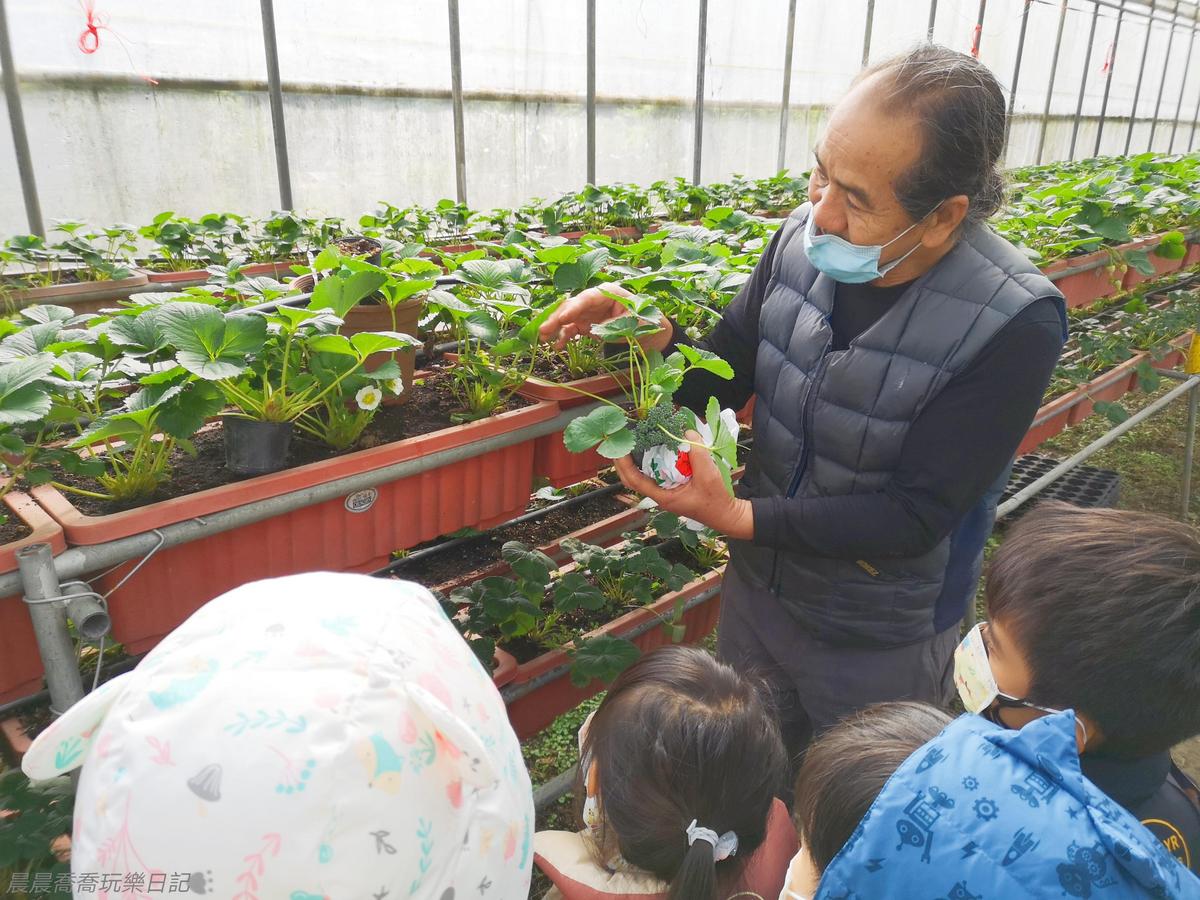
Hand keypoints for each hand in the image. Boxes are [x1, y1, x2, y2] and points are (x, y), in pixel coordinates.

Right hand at [538, 282, 672, 351]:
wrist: (648, 332)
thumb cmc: (643, 321)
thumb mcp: (632, 323)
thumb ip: (612, 325)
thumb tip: (593, 331)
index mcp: (607, 292)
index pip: (586, 298)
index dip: (574, 308)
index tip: (563, 318)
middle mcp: (593, 300)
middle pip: (571, 306)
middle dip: (557, 318)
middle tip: (544, 330)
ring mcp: (588, 312)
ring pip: (567, 317)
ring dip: (554, 327)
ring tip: (543, 338)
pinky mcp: (585, 324)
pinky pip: (571, 329)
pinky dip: (563, 337)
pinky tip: (557, 346)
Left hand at [613, 431, 753, 539]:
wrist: (726, 514)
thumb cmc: (715, 499)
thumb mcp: (708, 474)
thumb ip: (697, 453)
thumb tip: (687, 433)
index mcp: (663, 496)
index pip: (636, 481)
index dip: (625, 464)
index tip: (619, 448)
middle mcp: (660, 495)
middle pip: (633, 479)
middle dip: (623, 463)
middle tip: (620, 443)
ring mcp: (665, 492)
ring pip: (642, 476)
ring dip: (635, 461)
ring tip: (632, 443)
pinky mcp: (672, 488)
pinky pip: (656, 474)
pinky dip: (651, 461)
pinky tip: (654, 448)